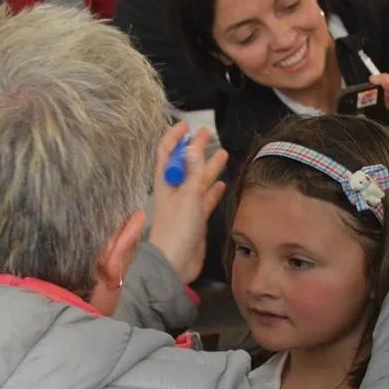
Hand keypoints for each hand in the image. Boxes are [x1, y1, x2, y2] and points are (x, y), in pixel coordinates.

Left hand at [148, 122, 228, 284]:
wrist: (175, 264)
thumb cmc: (177, 229)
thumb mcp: (187, 195)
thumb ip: (193, 171)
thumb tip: (193, 146)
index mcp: (165, 183)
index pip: (166, 153)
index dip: (174, 137)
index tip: (187, 125)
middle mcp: (174, 192)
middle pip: (185, 165)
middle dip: (196, 149)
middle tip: (209, 135)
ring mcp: (185, 206)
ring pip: (197, 182)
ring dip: (208, 168)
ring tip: (223, 154)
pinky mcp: (195, 220)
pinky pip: (205, 200)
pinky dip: (213, 191)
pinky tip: (222, 184)